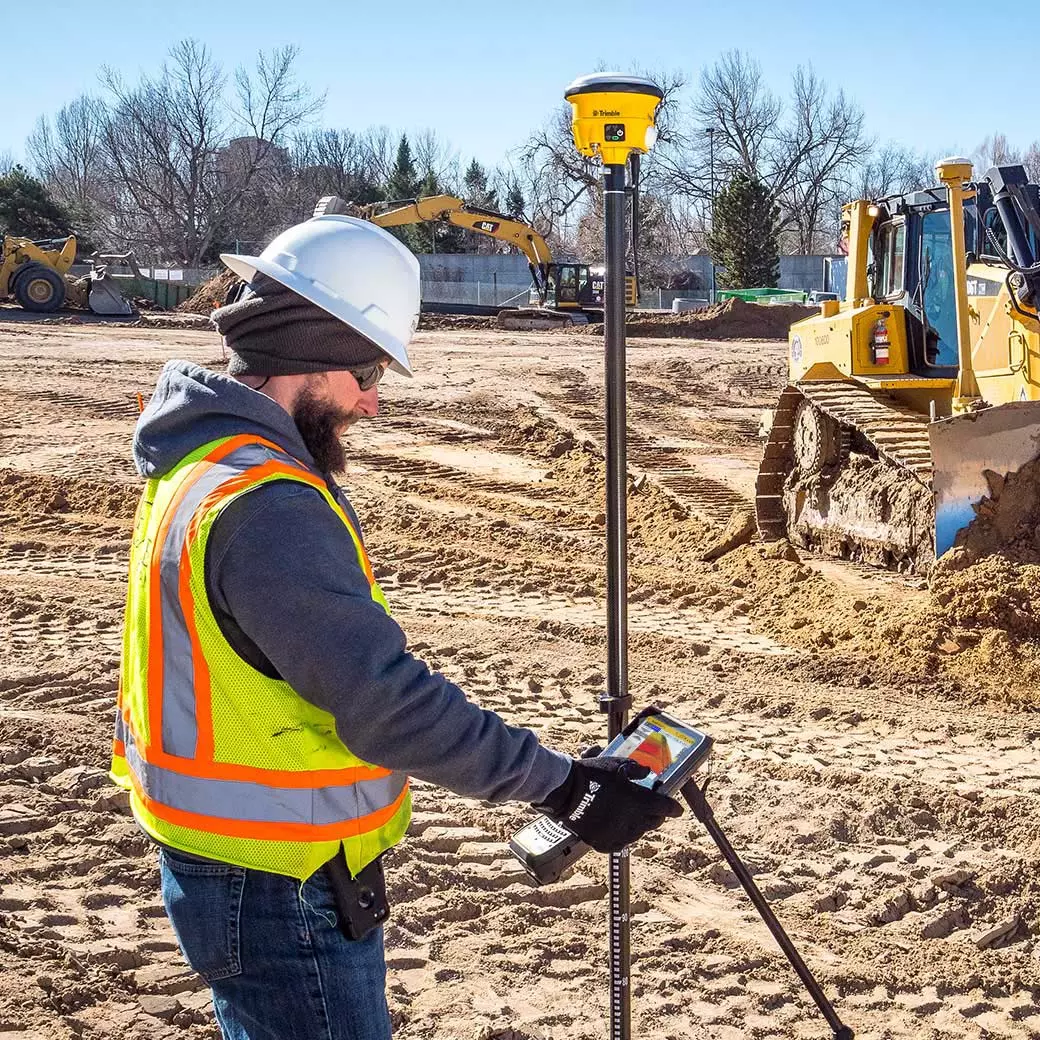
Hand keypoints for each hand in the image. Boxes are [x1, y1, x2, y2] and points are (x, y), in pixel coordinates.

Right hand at [535, 755, 682, 852]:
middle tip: (653, 809)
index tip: (677, 809)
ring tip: (633, 816)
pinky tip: (617, 827)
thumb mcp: (617, 764)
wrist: (565, 792)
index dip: (673, 808)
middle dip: (656, 815)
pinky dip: (621, 835)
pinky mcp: (603, 843)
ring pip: (637, 833)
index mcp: (639, 801)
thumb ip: (636, 769)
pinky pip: (619, 842)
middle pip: (653, 822)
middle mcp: (632, 821)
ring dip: (639, 825)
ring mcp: (617, 834)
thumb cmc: (592, 775)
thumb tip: (647, 773)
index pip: (665, 808)